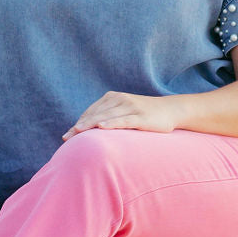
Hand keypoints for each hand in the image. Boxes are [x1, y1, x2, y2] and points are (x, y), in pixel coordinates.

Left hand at [62, 91, 178, 139]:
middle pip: (96, 113)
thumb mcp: (125, 112)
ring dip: (91, 124)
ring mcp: (131, 107)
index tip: (67, 136)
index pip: (92, 111)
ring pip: (107, 116)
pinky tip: (101, 127)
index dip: (79, 123)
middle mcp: (120, 99)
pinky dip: (111, 123)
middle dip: (80, 126)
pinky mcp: (140, 116)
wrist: (170, 110)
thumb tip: (91, 132)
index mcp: (113, 98)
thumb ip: (109, 118)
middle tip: (67, 138)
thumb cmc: (144, 115)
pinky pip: (123, 120)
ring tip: (77, 132)